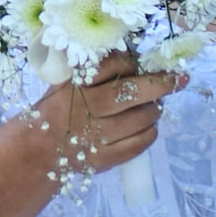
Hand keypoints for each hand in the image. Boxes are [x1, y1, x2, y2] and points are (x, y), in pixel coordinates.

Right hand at [28, 53, 186, 174]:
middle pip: (132, 91)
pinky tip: (149, 126)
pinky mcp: (103, 159)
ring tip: (155, 106)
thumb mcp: (63, 83)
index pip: (113, 64)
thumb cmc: (55, 111)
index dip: (134, 62)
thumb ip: (92, 70)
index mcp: (74, 84)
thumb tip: (134, 57)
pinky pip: (139, 144)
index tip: (144, 63)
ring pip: (141, 118)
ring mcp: (94, 136)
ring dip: (155, 109)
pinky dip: (150, 133)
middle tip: (178, 78)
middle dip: (161, 83)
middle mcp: (85, 108)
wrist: (37, 153)